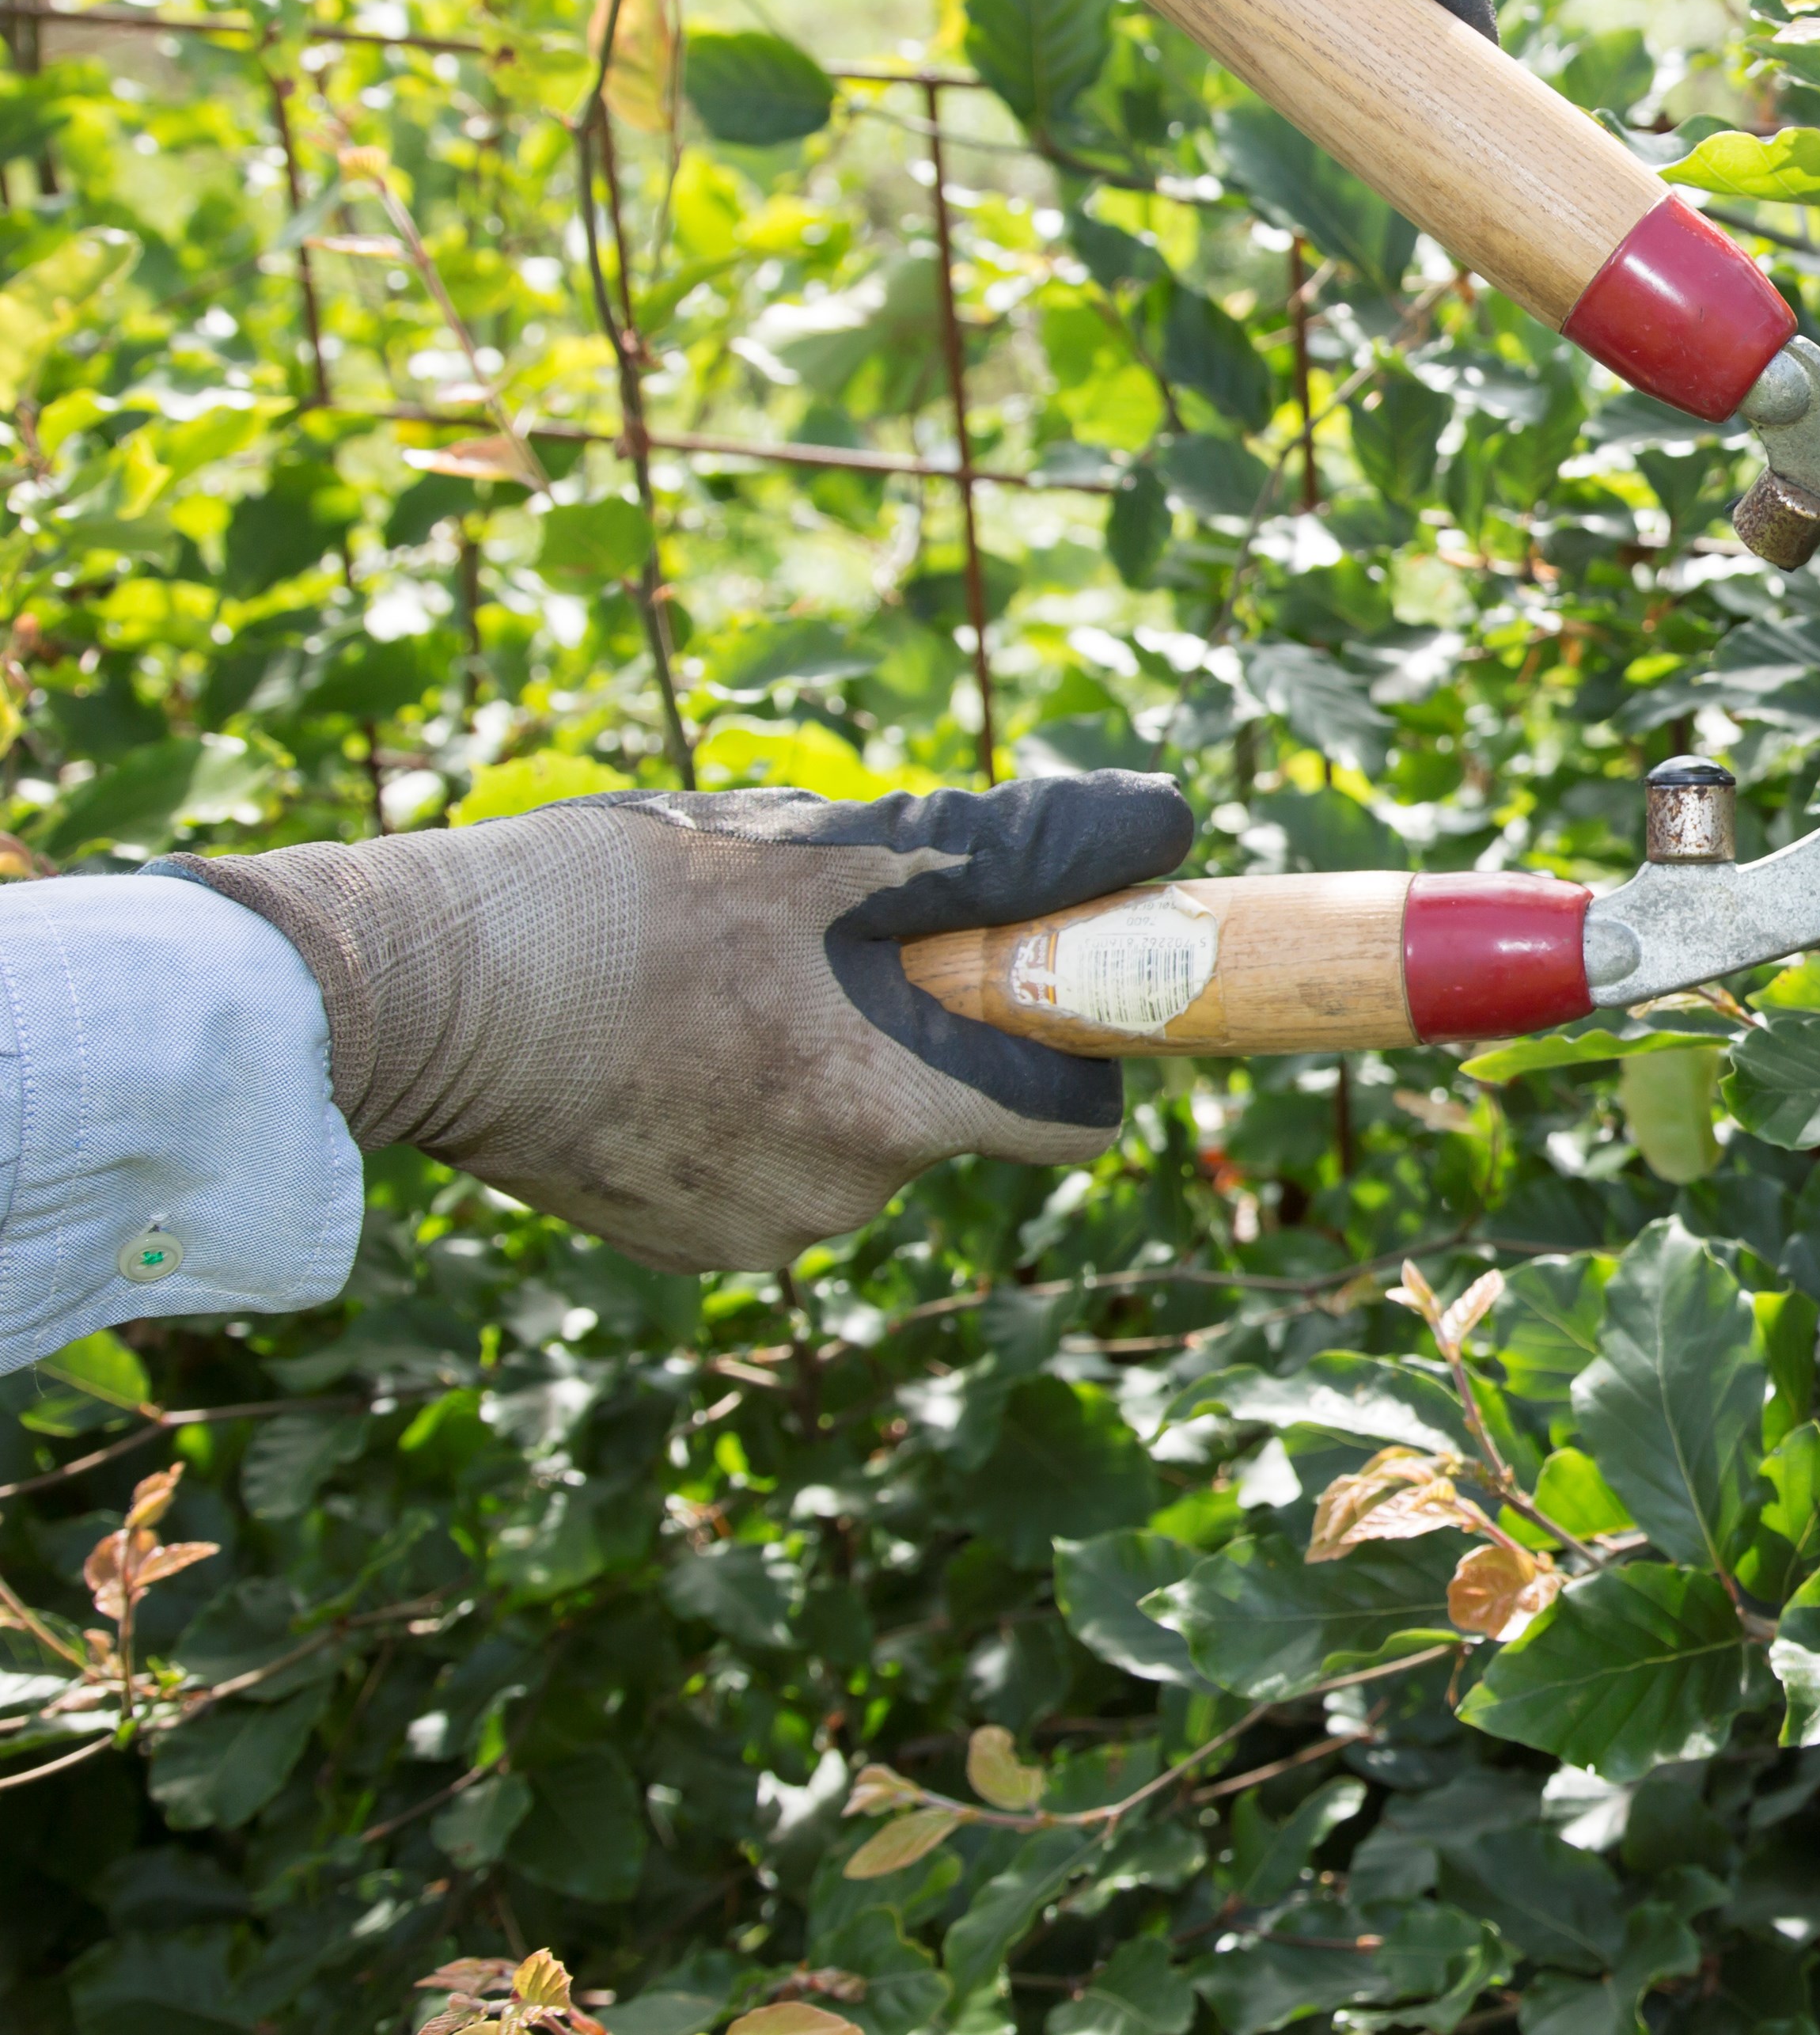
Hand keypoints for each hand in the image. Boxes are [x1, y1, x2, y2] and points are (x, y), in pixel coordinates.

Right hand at [156, 775, 1191, 1271]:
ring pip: (855, 1139)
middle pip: (952, 1116)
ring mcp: (754, 1230)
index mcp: (892, 1109)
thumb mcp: (820, 851)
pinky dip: (748, 1110)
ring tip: (723, 988)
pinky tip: (668, 1046)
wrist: (413, 998)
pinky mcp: (680, 1243)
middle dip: (919, 1036)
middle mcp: (840, 1198)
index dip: (1074, 1043)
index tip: (1039, 977)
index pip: (1070, 1119)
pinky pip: (770, 1169)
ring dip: (824, 1066)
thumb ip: (998, 854)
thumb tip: (1154, 829)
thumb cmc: (617, 909)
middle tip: (825, 949)